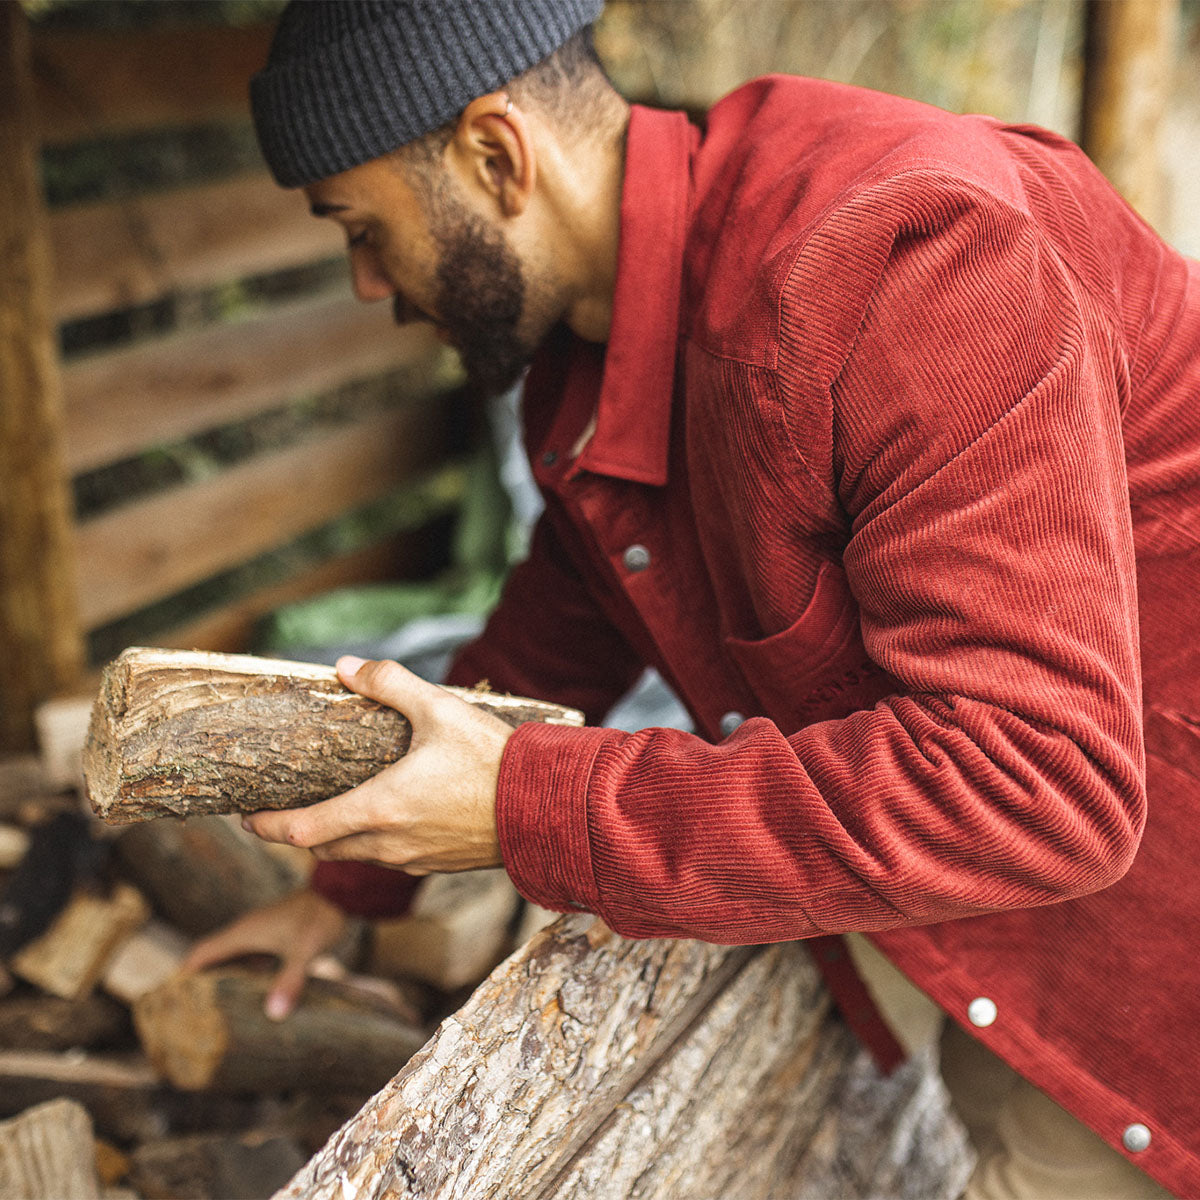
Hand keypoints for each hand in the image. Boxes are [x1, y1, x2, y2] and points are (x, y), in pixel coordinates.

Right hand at [182, 888, 347, 1019]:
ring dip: (223, 982)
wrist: (341, 893)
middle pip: (212, 960)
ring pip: (232, 961)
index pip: (200, 954)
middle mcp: (246, 932)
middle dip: (199, 986)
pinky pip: (251, 961)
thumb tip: (274, 1014)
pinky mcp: (276, 938)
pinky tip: (252, 999)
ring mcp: (261, 934)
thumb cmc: (320, 916)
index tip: (169, 1002)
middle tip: (191, 1018)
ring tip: (217, 1015)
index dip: (182, 977)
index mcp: (243, 933)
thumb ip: (290, 979)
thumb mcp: (305, 950)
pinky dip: (245, 978)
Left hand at [241, 656, 512, 874]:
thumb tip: (345, 667)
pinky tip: (387, 816)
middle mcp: (388, 843)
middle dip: (298, 833)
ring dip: (336, 839)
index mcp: (379, 808)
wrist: (546, 806)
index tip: (246, 818)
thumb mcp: (439, 709)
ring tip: (333, 810)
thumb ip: (389, 684)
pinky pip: (388, 860)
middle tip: (282, 812)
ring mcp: (413, 859)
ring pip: (355, 857)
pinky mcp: (436, 864)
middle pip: (323, 850)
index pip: (301, 832)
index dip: (267, 827)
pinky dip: (371, 843)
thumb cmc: (492, 760)